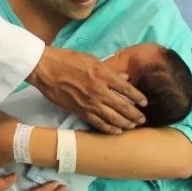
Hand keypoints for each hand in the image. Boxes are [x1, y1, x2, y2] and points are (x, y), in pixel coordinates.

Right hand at [26, 47, 147, 133]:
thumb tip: (125, 77)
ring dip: (125, 123)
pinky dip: (109, 128)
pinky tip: (117, 131)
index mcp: (103, 75)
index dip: (138, 97)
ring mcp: (89, 103)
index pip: (127, 89)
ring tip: (133, 126)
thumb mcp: (92, 59)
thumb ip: (110, 70)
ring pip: (112, 118)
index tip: (145, 102)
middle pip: (123, 106)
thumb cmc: (68, 60)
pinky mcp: (80, 111)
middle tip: (143, 119)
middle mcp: (99, 91)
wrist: (46, 69)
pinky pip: (98, 123)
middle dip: (135, 115)